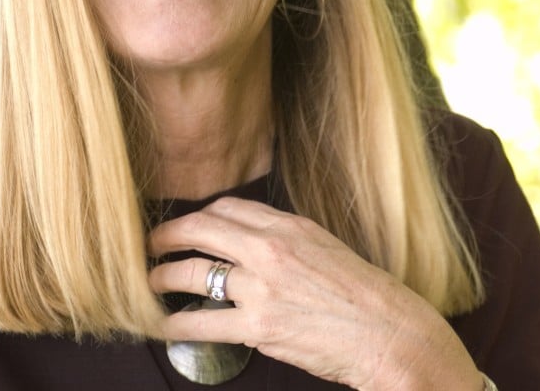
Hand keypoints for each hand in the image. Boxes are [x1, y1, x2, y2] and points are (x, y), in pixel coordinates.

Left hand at [146, 196, 483, 389]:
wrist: (388, 331)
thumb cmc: (366, 295)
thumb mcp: (329, 249)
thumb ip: (290, 241)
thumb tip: (256, 245)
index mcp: (291, 226)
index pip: (228, 208)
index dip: (198, 217)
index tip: (186, 228)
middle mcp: (272, 249)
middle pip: (200, 229)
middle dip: (167, 236)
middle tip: (150, 246)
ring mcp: (262, 287)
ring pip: (192, 273)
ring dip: (163, 278)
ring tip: (151, 283)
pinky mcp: (258, 327)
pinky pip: (199, 322)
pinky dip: (173, 323)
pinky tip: (162, 325)